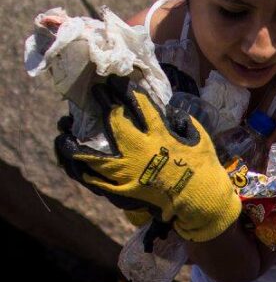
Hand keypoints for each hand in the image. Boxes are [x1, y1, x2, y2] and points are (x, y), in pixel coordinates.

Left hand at [55, 79, 240, 242]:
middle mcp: (138, 151)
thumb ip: (183, 122)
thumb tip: (170, 113)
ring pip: (95, 156)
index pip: (139, 106)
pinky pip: (98, 181)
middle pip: (114, 124)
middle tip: (95, 93)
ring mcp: (128, 173)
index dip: (126, 91)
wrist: (200, 200)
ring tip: (65, 133)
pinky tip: (74, 163)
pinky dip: (84, 172)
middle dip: (104, 105)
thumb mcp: (200, 138)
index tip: (116, 82)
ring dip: (77, 144)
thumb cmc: (204, 167)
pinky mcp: (124, 191)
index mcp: (159, 136)